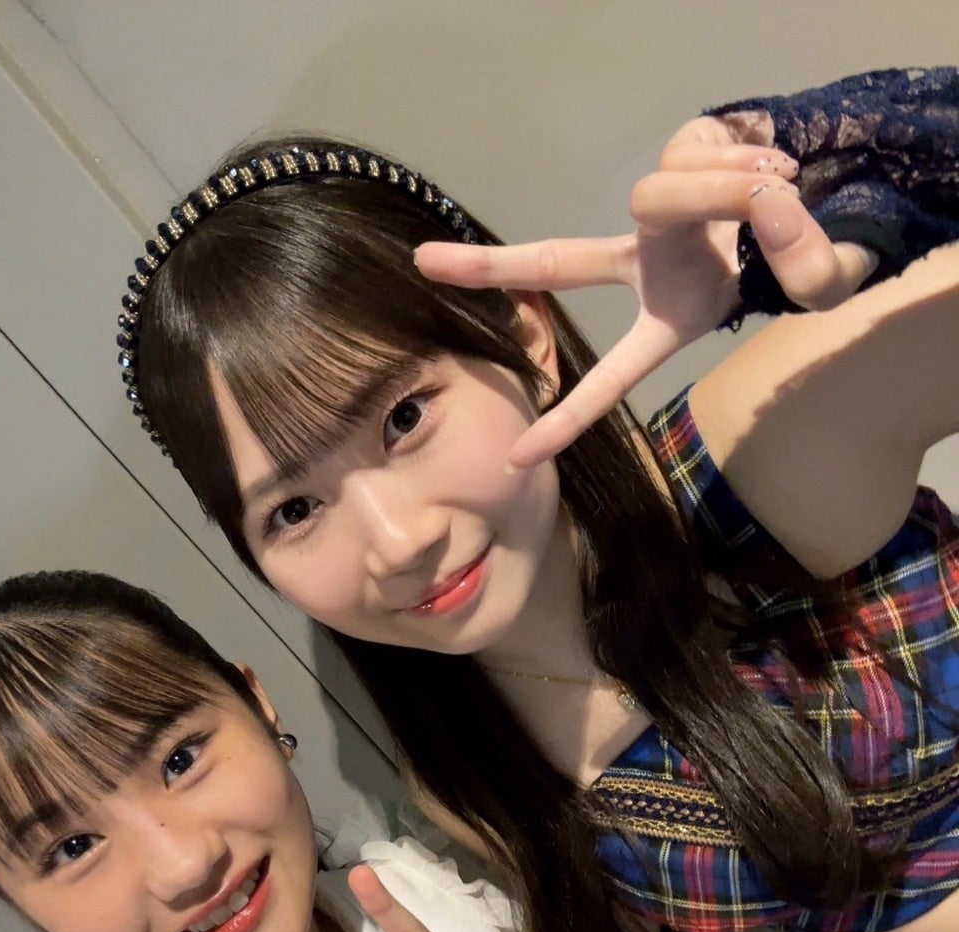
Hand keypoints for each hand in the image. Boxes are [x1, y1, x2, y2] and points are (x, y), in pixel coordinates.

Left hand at [416, 116, 875, 468]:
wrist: (829, 192)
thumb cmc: (805, 260)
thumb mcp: (818, 283)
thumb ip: (805, 262)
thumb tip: (767, 206)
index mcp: (669, 314)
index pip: (613, 374)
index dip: (570, 417)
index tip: (517, 460)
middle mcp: (647, 261)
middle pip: (560, 261)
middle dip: (492, 266)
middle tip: (422, 265)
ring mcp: (656, 210)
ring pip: (672, 194)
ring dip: (732, 191)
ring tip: (783, 188)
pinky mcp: (680, 150)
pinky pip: (702, 155)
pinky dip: (746, 163)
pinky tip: (776, 167)